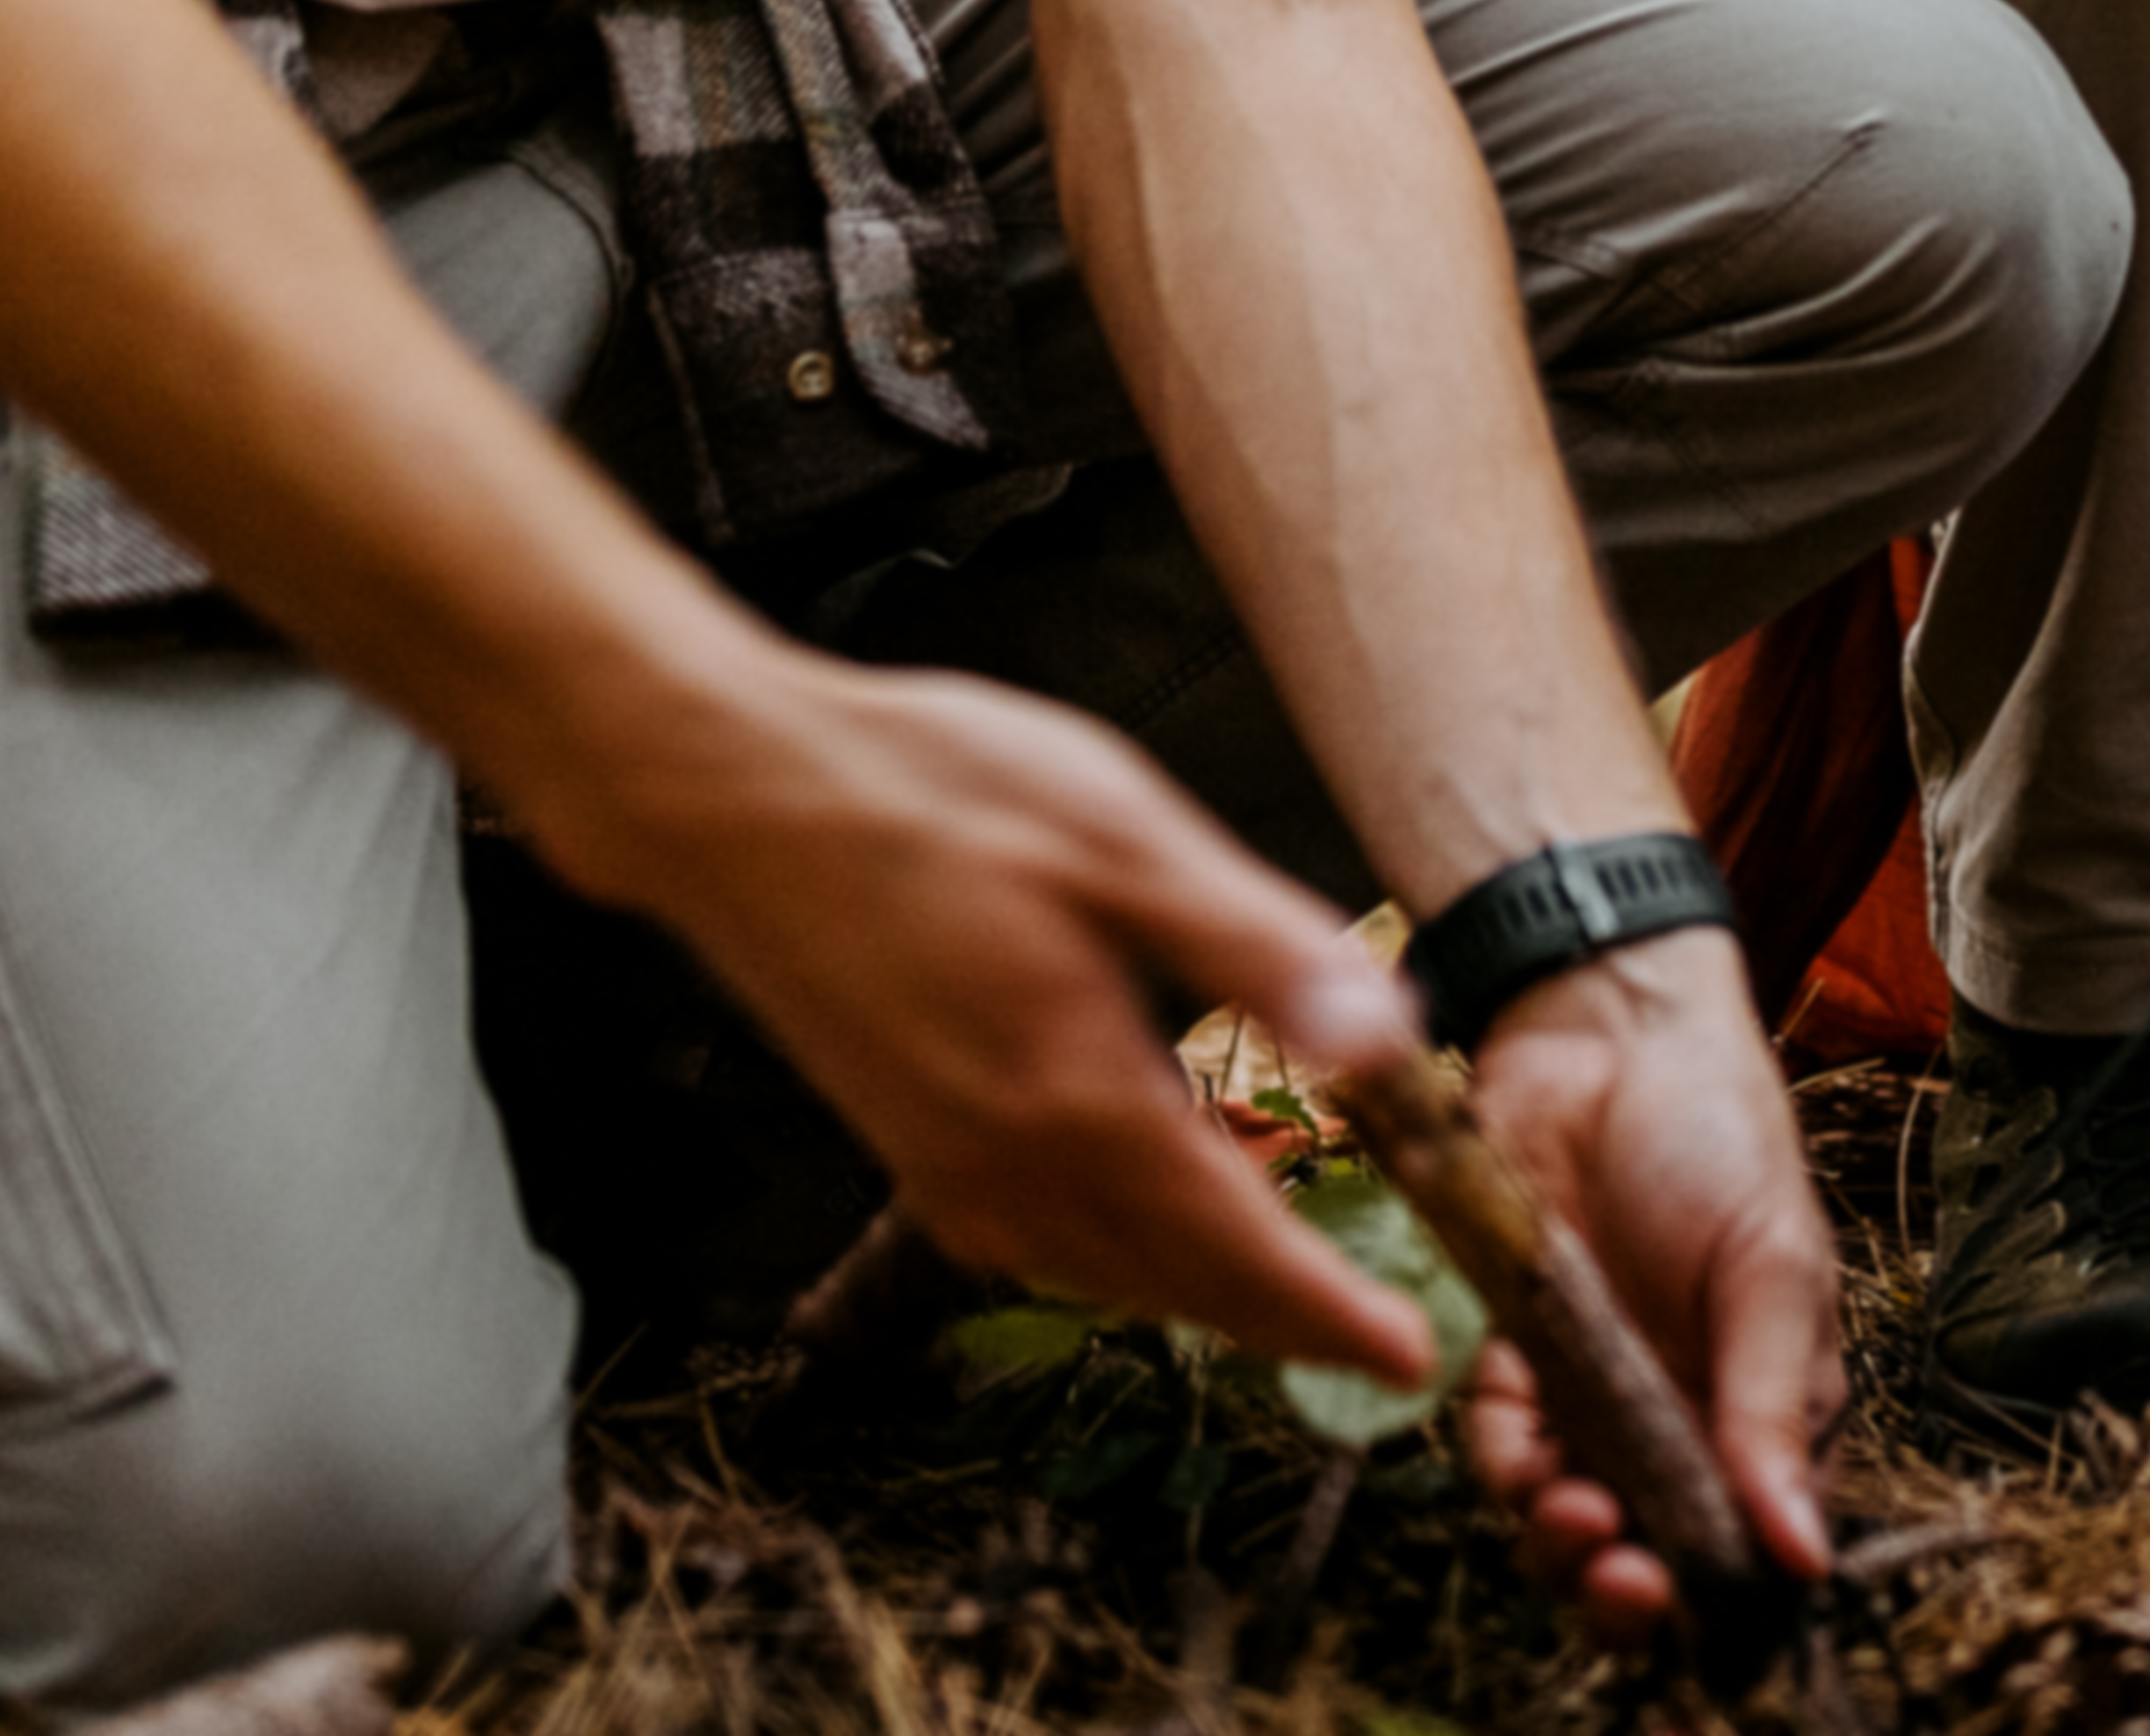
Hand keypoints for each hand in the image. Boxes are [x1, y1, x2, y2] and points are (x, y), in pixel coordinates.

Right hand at [593, 650, 1440, 1387]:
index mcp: (1081, 1097)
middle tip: (1373, 1341)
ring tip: (1285, 1294)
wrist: (737, 801)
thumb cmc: (929, 792)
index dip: (1332, 1314)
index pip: (1237, 1251)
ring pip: (1105, 1274)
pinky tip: (1142, 1221)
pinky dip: (1115, 1259)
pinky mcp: (906, 1142)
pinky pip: (1036, 1242)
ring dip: (1200, 1295)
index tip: (1413, 1357)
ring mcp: (946, 1163)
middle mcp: (1010, 1162)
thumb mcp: (1126, 838)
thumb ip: (1257, 950)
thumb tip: (1385, 1045)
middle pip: (1176, 1285)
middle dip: (1283, 1323)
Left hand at [1439, 931, 1840, 1639]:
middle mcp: (1678, 1410)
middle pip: (1648, 1545)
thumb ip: (1772, 1412)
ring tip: (1565, 1506)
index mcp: (1762, 1404)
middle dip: (1621, 1582)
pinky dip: (1503, 1456)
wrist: (1606, 1027)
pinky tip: (1518, 1440)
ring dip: (1557, 1535)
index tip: (1681, 1589)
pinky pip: (1499, 1439)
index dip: (1713, 1588)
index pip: (1745, 1538)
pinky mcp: (1515, 1349)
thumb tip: (1806, 1559)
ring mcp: (1594, 1386)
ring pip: (1565, 1511)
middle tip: (1615, 1569)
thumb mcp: (1772, 1272)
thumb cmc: (1720, 1135)